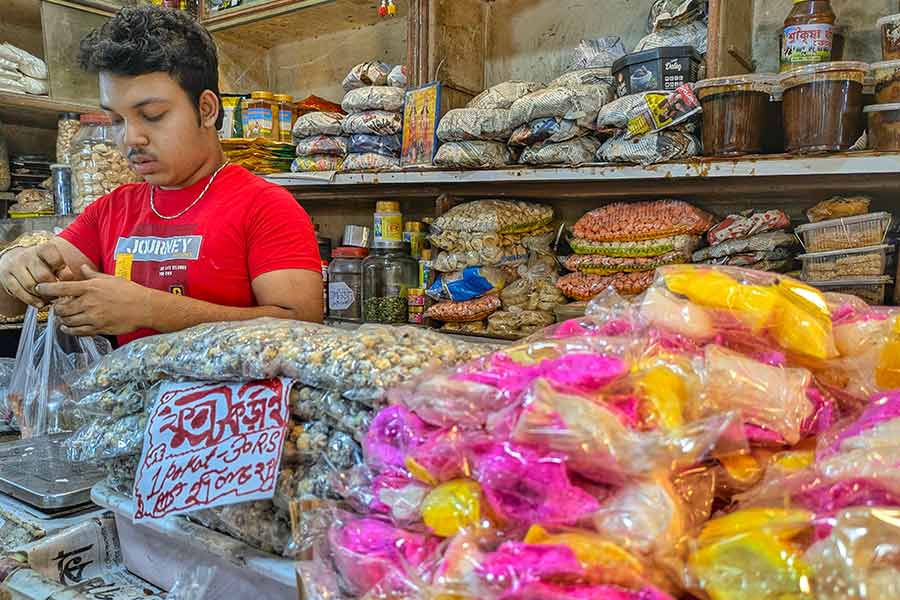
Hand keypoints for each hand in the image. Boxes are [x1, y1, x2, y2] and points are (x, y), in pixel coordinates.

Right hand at [0, 242, 68, 307]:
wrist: (16, 261)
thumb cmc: (42, 264)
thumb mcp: (54, 264)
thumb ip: (64, 271)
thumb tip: (74, 283)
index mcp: (44, 249)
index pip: (55, 259)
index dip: (64, 273)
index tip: (67, 281)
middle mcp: (28, 255)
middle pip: (43, 276)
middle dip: (53, 288)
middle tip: (60, 295)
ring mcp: (15, 266)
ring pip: (31, 285)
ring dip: (43, 296)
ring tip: (51, 300)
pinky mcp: (7, 277)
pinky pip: (19, 292)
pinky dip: (32, 300)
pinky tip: (40, 303)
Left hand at [36, 265, 151, 335]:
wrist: (145, 308)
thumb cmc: (130, 291)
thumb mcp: (111, 279)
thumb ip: (93, 275)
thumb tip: (82, 268)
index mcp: (90, 288)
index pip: (61, 288)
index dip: (46, 288)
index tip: (39, 288)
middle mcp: (88, 303)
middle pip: (61, 307)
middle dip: (55, 307)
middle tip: (56, 306)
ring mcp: (93, 317)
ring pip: (67, 320)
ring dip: (61, 319)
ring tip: (61, 317)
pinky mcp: (98, 328)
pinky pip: (77, 331)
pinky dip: (69, 330)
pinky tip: (67, 328)